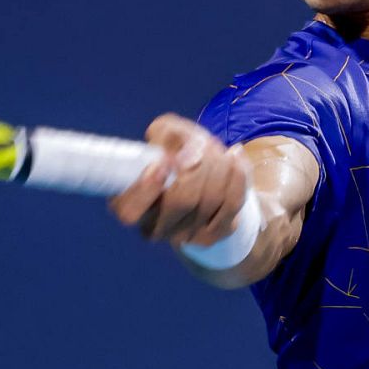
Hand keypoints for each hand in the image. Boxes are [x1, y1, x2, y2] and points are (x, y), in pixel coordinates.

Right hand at [108, 113, 250, 246]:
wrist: (207, 174)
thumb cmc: (178, 151)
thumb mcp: (167, 133)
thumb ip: (168, 134)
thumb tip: (185, 155)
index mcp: (129, 204)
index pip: (130, 211)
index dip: (147, 188)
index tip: (163, 163)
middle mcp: (154, 226)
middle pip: (182, 201)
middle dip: (199, 166)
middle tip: (202, 146)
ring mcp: (184, 235)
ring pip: (212, 199)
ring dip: (220, 165)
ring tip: (217, 149)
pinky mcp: (212, 235)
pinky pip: (233, 203)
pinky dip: (238, 175)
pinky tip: (234, 158)